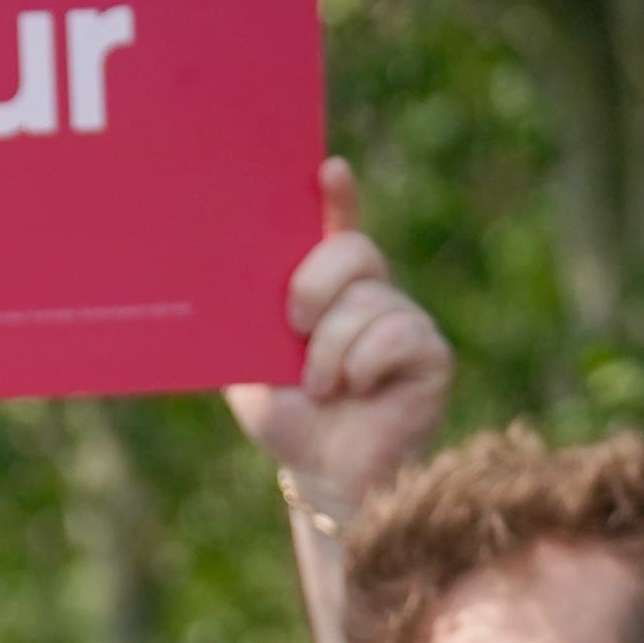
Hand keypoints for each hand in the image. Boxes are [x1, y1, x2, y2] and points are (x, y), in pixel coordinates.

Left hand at [224, 161, 451, 517]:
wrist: (322, 472)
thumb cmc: (287, 414)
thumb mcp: (249, 361)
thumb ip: (245, 318)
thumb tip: (212, 277)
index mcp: (327, 286)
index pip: (336, 227)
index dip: (336, 196)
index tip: (326, 170)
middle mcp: (371, 293)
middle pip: (354, 252)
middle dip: (314, 284)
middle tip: (293, 325)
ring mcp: (404, 319)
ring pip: (366, 303)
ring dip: (328, 353)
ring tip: (322, 389)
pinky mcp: (431, 352)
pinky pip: (394, 337)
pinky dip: (361, 369)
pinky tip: (360, 394)